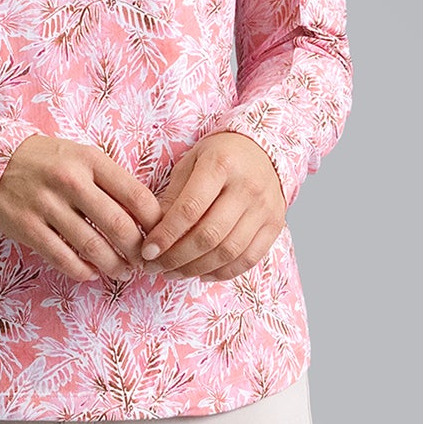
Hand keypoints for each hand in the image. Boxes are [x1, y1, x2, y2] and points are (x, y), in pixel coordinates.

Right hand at [0, 134, 165, 282]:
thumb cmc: (49, 162)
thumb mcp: (82, 157)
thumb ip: (111, 181)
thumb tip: (147, 218)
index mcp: (90, 160)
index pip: (136, 195)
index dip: (155, 222)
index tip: (159, 236)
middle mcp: (69, 181)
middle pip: (118, 225)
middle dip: (137, 251)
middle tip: (144, 262)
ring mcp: (46, 205)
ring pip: (92, 247)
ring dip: (114, 266)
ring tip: (123, 272)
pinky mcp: (26, 227)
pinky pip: (63, 258)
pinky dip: (82, 271)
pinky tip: (91, 272)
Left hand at [137, 132, 285, 280]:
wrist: (262, 150)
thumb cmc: (219, 156)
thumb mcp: (190, 162)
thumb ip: (174, 196)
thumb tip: (154, 234)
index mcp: (221, 165)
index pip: (190, 209)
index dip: (166, 235)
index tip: (147, 251)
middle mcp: (247, 187)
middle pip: (210, 235)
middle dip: (177, 258)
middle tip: (156, 267)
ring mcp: (265, 208)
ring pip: (228, 251)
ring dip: (196, 269)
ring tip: (174, 273)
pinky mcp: (275, 224)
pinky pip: (249, 258)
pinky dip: (223, 272)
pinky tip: (202, 273)